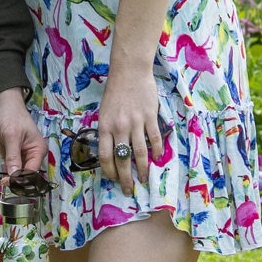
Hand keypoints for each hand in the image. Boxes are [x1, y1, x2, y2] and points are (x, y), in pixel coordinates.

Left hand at [0, 90, 46, 175]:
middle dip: (16, 181)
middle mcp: (32, 155)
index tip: (8, 182)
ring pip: (18, 175)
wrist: (1, 103)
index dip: (21, 180)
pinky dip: (5, 173)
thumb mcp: (11, 136)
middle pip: (27, 176)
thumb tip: (15, 176)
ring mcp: (22, 156)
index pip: (32, 172)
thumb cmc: (10, 115)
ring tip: (0, 180)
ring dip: (10, 179)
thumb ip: (13, 156)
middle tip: (3, 182)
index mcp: (38, 150)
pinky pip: (10, 170)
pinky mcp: (12, 155)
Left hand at [97, 63, 163, 198]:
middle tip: (129, 190)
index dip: (109, 171)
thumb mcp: (104, 112)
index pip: (105, 156)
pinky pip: (154, 139)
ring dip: (142, 169)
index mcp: (105, 126)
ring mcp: (136, 123)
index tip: (113, 179)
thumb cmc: (115, 91)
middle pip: (122, 159)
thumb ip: (107, 131)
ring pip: (139, 153)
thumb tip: (112, 151)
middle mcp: (119, 127)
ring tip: (145, 180)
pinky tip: (157, 159)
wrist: (130, 72)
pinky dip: (156, 151)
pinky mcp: (150, 117)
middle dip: (125, 178)